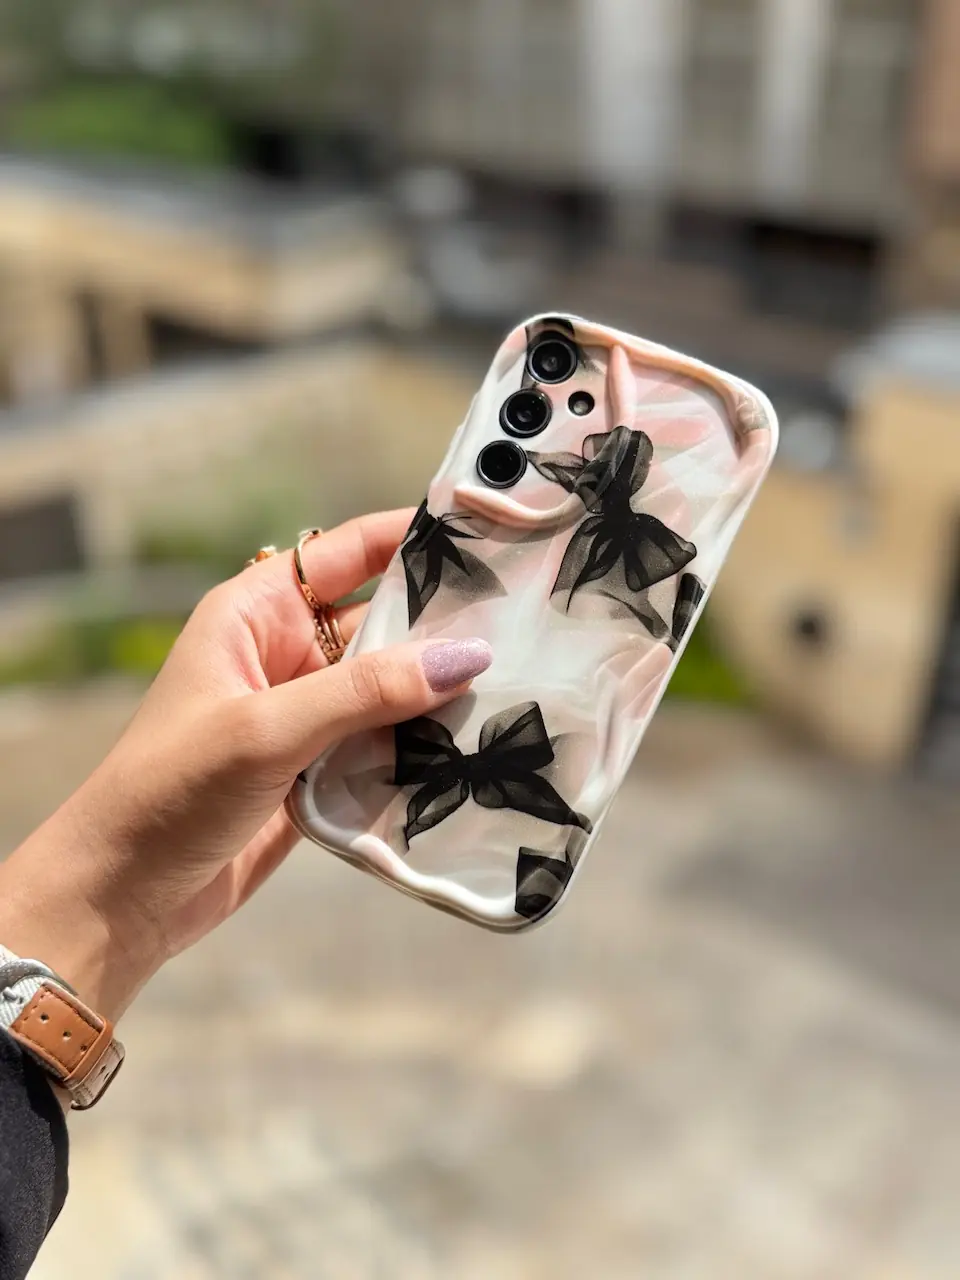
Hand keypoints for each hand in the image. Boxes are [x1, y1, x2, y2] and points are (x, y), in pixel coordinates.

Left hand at [0, 510, 491, 1019]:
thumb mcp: (266, 729)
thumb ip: (365, 691)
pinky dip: (422, 750)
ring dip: (438, 694)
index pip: (346, 553)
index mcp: (255, 615)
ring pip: (389, 689)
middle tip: (524, 622)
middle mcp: (284, 656)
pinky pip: (384, 748)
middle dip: (441, 624)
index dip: (410, 537)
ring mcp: (304, 717)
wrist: (121, 898)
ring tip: (520, 684)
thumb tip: (465, 656)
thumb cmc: (169, 791)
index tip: (484, 533)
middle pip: (380, 622)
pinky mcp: (318, 773)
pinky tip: (475, 750)